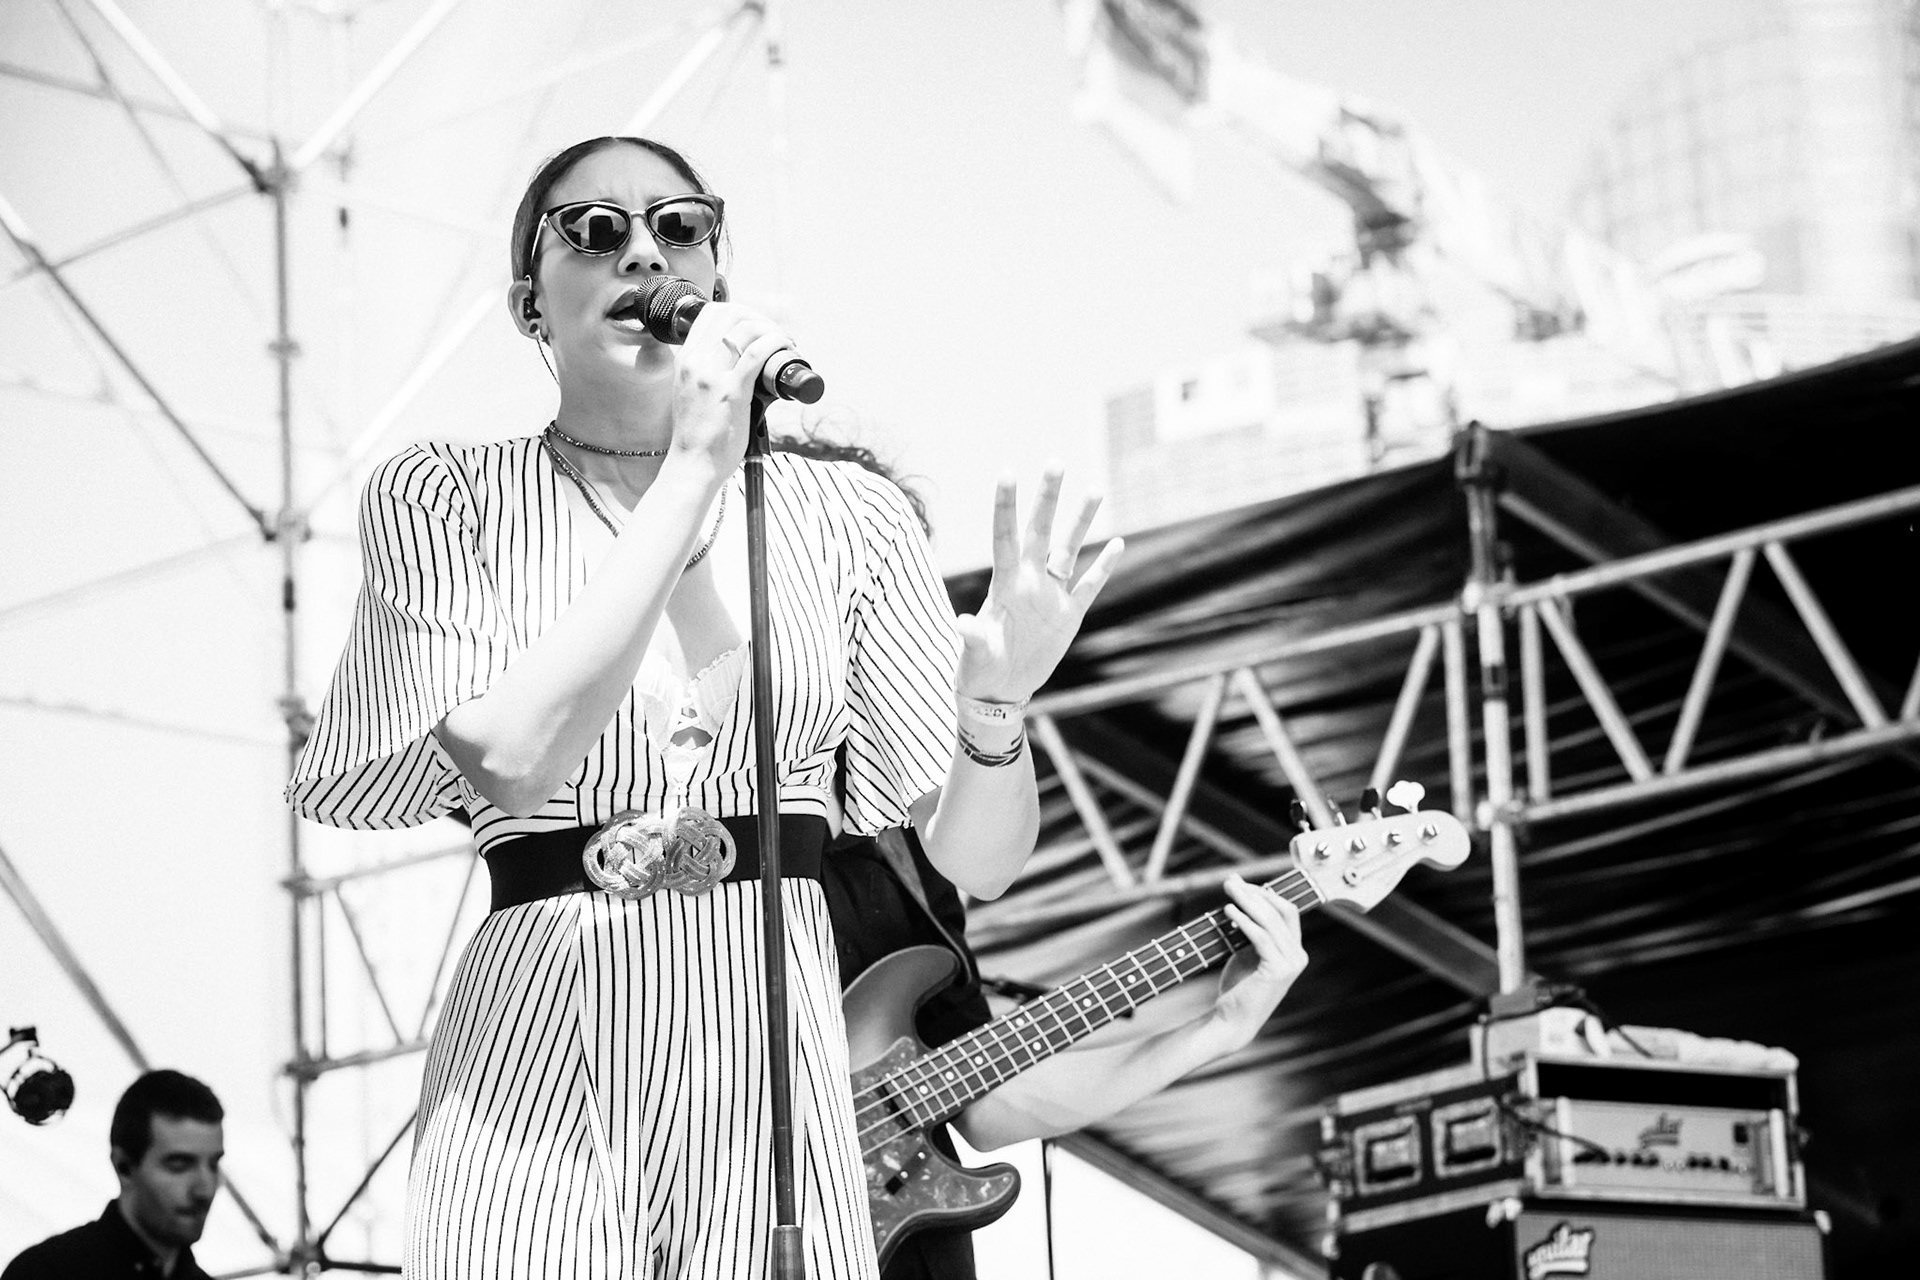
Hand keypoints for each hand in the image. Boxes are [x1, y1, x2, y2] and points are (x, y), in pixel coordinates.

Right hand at [671, 300, 793, 471]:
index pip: (710, 313)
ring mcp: (711, 374)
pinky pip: (758, 353)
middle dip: (760, 318)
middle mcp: (696, 361)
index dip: (740, 312)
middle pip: (731, 314)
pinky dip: (777, 344)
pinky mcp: (731, 391)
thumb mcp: (692, 393)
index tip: (758, 326)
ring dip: (773, 330)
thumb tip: (740, 364)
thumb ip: (708, 375)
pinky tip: (787, 349)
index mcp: (686, 360)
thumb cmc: (698, 436)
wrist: (692, 465)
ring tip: (785, 344)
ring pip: (747, 329)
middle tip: (776, 335)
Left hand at [955, 467, 1123, 701]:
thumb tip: (963, 623)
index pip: (1005, 537)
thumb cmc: (978, 672)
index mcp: (1004, 586)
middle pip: (1040, 532)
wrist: (999, 692)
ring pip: (1069, 550)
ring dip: (1081, 521)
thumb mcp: (975, 656)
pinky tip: (1117, 543)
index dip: (1006, 506)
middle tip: (1056, 462)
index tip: (1007, 472)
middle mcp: (1028, 582)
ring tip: (1095, 488)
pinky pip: (1089, 585)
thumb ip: (973, 638)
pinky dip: (1104, 566)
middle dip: (1048, 498)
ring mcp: (1051, 596)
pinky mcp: (1069, 615)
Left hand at [1210, 877, 1308, 1049]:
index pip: (1286, 911)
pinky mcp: (1278, 971)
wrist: (1233, 1019)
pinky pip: (1261, 937)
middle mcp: (1298, 956)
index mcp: (1294, 949)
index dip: (1265, 893)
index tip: (1241, 884)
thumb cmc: (1239, 985)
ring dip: (1247, 902)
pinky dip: (1244, 921)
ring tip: (1228, 890)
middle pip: (1281, 910)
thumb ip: (1247, 922)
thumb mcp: (1244, 948)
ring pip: (1271, 921)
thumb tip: (1237, 885)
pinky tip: (1229, 911)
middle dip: (1255, 893)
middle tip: (1230, 882)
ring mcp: (1291, 964)